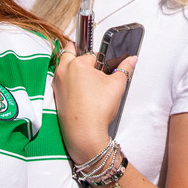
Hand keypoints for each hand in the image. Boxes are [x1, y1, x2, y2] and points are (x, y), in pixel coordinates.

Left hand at [52, 45, 136, 162]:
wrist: (85, 134)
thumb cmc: (97, 111)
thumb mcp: (117, 85)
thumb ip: (125, 68)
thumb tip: (131, 59)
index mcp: (77, 64)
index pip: (92, 54)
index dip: (102, 60)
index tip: (107, 68)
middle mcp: (63, 71)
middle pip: (70, 53)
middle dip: (81, 55)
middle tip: (94, 65)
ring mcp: (57, 83)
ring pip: (63, 66)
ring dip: (73, 66)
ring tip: (89, 78)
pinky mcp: (56, 95)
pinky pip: (61, 80)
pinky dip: (69, 81)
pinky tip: (82, 91)